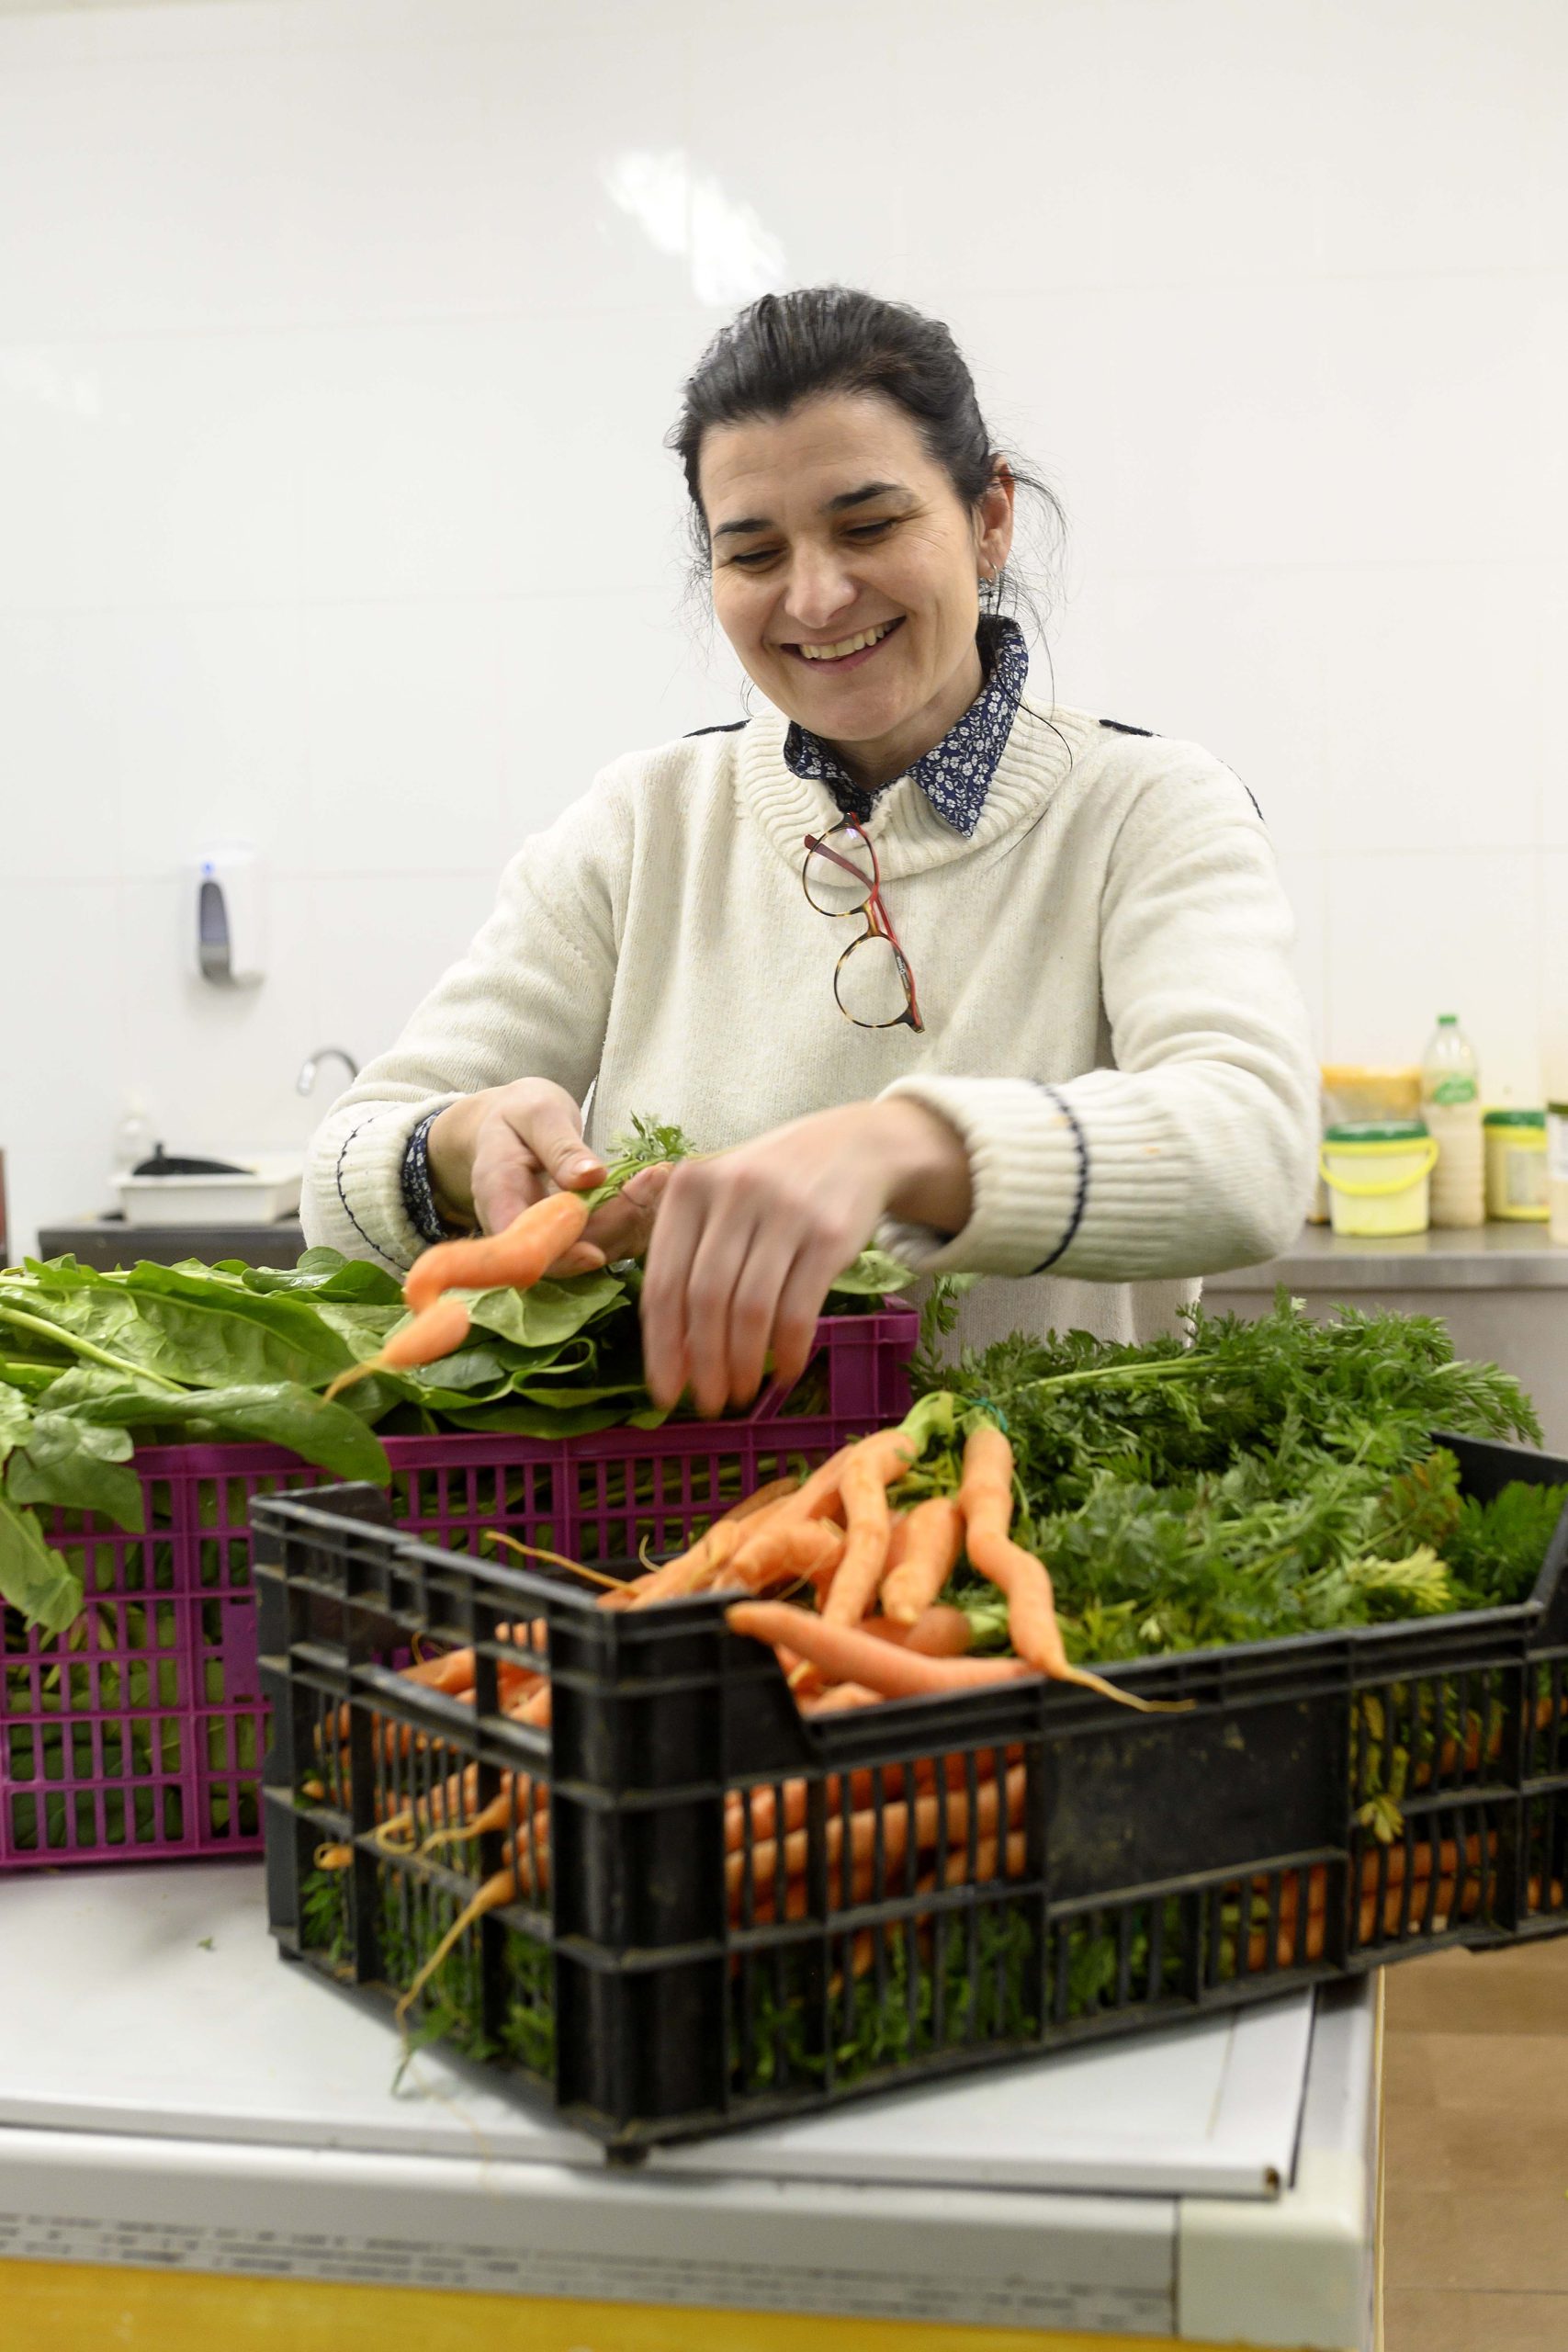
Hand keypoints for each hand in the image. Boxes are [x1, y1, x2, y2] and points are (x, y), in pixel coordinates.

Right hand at [426, 1078, 669, 1276]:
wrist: (513, 1123)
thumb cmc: (519, 1113)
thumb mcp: (536, 1113)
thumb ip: (560, 1146)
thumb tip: (591, 1178)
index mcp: (499, 1199)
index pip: (523, 1246)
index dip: (557, 1259)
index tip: (594, 1253)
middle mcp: (524, 1228)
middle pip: (571, 1249)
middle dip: (618, 1220)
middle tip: (655, 1176)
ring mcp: (554, 1235)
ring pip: (600, 1247)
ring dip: (636, 1218)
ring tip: (662, 1174)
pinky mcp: (580, 1233)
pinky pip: (614, 1237)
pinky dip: (640, 1215)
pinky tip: (659, 1184)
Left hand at [640, 1098, 969, 1416]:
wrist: (854, 1146)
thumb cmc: (771, 1186)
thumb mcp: (721, 1198)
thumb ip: (692, 1257)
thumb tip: (676, 1353)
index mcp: (689, 1188)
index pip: (663, 1282)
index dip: (661, 1347)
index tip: (665, 1393)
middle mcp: (732, 1193)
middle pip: (705, 1300)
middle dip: (703, 1364)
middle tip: (709, 1404)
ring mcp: (782, 1211)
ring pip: (750, 1310)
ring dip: (743, 1364)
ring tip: (743, 1392)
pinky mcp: (828, 1234)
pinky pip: (798, 1309)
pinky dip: (789, 1350)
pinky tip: (786, 1370)